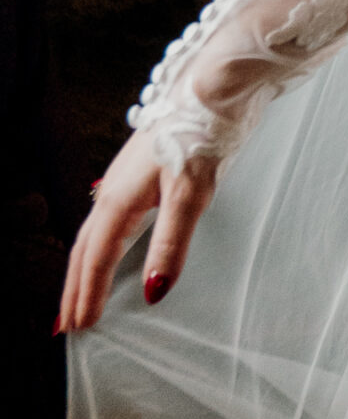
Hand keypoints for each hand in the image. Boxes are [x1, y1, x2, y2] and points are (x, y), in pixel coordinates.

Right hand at [57, 129, 218, 334]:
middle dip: (73, 288)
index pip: (97, 260)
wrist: (211, 91)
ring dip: (82, 269)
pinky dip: (98, 247)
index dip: (88, 294)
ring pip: (92, 235)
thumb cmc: (199, 137)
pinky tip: (106, 250)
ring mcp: (121, 182)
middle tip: (65, 324)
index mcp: (120, 201)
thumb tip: (151, 291)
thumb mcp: (190, 196)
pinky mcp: (135, 176)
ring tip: (76, 296)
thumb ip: (170, 245)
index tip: (80, 326)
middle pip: (84, 250)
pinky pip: (106, 221)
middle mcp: (113, 193)